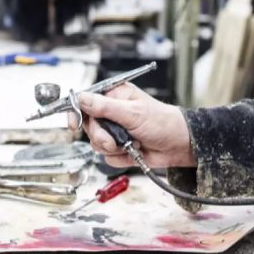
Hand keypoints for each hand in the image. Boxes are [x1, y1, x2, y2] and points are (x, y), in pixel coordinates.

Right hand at [69, 83, 195, 168]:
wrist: (179, 146)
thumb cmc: (162, 122)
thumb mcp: (132, 112)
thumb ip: (104, 107)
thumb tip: (82, 97)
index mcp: (114, 96)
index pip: (85, 101)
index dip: (76, 112)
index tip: (74, 123)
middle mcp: (111, 113)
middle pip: (88, 126)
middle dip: (101, 135)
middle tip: (114, 138)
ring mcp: (115, 131)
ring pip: (96, 143)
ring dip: (113, 147)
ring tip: (130, 142)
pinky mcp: (119, 148)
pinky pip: (107, 157)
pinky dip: (120, 157)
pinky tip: (133, 150)